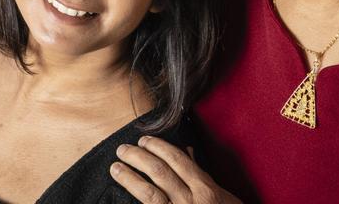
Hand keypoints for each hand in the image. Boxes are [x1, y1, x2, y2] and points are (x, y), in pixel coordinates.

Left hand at [111, 136, 239, 203]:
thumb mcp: (223, 197)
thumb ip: (202, 175)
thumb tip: (187, 152)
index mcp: (205, 190)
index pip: (177, 160)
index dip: (158, 147)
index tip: (143, 140)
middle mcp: (190, 202)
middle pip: (159, 172)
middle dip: (138, 157)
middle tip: (123, 149)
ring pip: (149, 193)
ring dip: (129, 178)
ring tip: (115, 167)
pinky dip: (133, 202)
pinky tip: (120, 197)